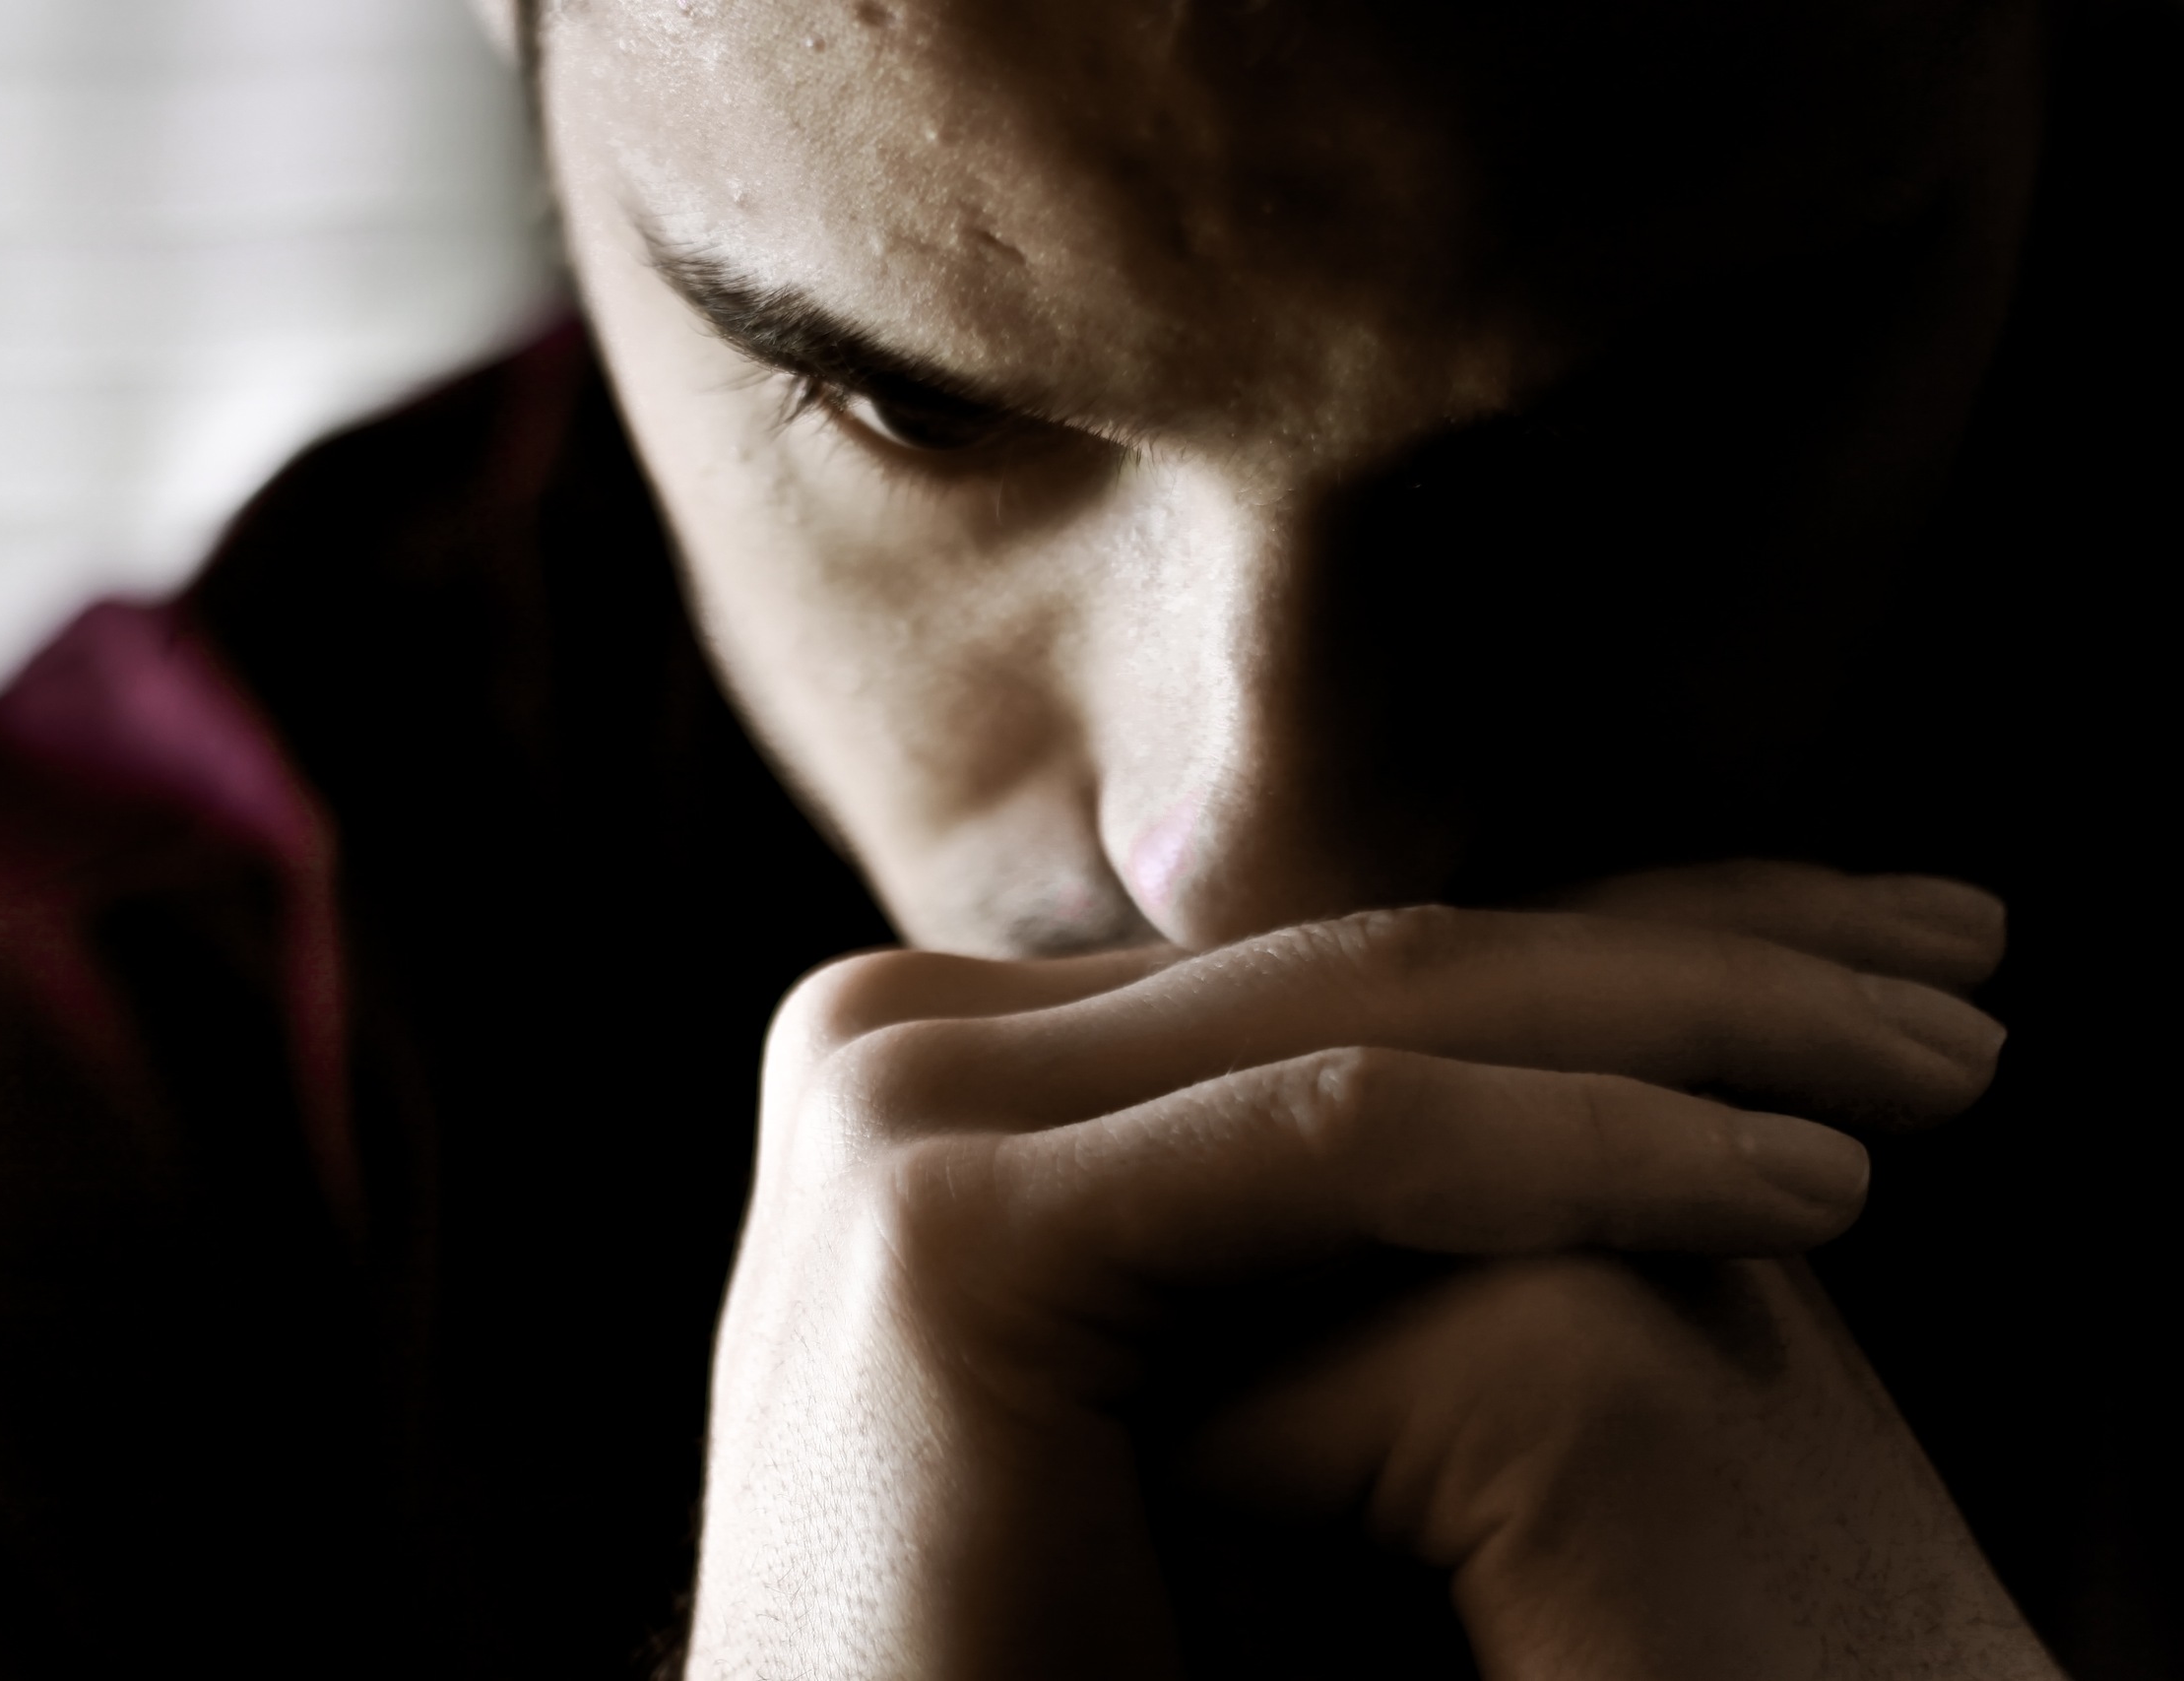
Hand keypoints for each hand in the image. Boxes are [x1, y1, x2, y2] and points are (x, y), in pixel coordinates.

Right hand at [685, 863, 2004, 1679]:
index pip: (1346, 959)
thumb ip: (1344, 1215)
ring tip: (1949, 1060)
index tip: (1856, 947)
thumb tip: (1604, 1074)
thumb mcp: (1258, 1374)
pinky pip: (1340, 1150)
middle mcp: (913, 1037)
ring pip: (1380, 1014)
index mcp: (980, 1059)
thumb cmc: (1107, 1655)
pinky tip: (1809, 1188)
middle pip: (1377, 959)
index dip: (1620, 940)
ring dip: (1702, 1022)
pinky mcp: (949, 1229)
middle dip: (1700, 949)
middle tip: (1964, 950)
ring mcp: (905, 1108)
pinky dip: (1593, 1152)